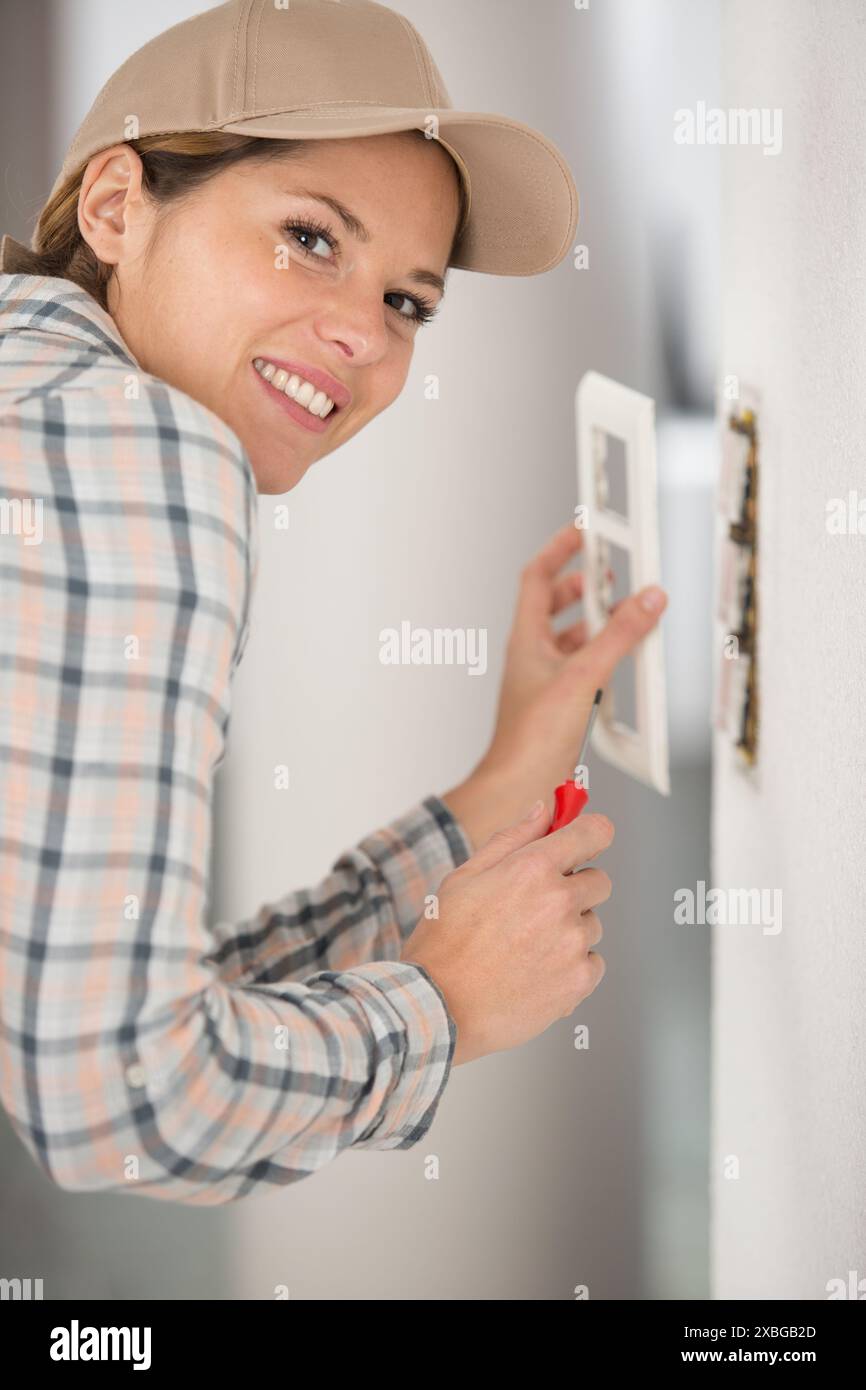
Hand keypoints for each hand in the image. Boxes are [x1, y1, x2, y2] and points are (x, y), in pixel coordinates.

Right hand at [401, 798, 614, 1065]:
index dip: (591, 834)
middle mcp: (559, 902)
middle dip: (575, 889)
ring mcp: (572, 943)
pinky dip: (573, 967)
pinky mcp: (579, 980)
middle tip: (536, 909)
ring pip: (592, 925)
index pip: (593, 833)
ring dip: (571, 931)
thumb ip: (512, 839)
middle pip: (599, 881)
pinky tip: (537, 972)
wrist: (438, 1007)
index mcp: (532, 868)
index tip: (585, 840)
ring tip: (527, 948)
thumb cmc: (443, 943)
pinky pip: (593, 963)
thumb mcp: (464, 877)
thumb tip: (544, 811)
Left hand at [440, 520, 667, 847]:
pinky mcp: (558, 707)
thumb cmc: (531, 740)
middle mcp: (531, 657)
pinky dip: (602, 659)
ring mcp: (543, 682)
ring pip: (570, 639)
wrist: (517, 789)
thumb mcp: (583, 677)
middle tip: (611, 576)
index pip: (537, 577)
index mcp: (526, 640)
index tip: (582, 531)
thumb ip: (618, 637)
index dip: (558, 549)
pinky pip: (581, 669)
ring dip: (596, 624)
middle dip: (583, 587)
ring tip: (626, 616)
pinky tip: (621, 666)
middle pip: (554, 606)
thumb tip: (646, 600)